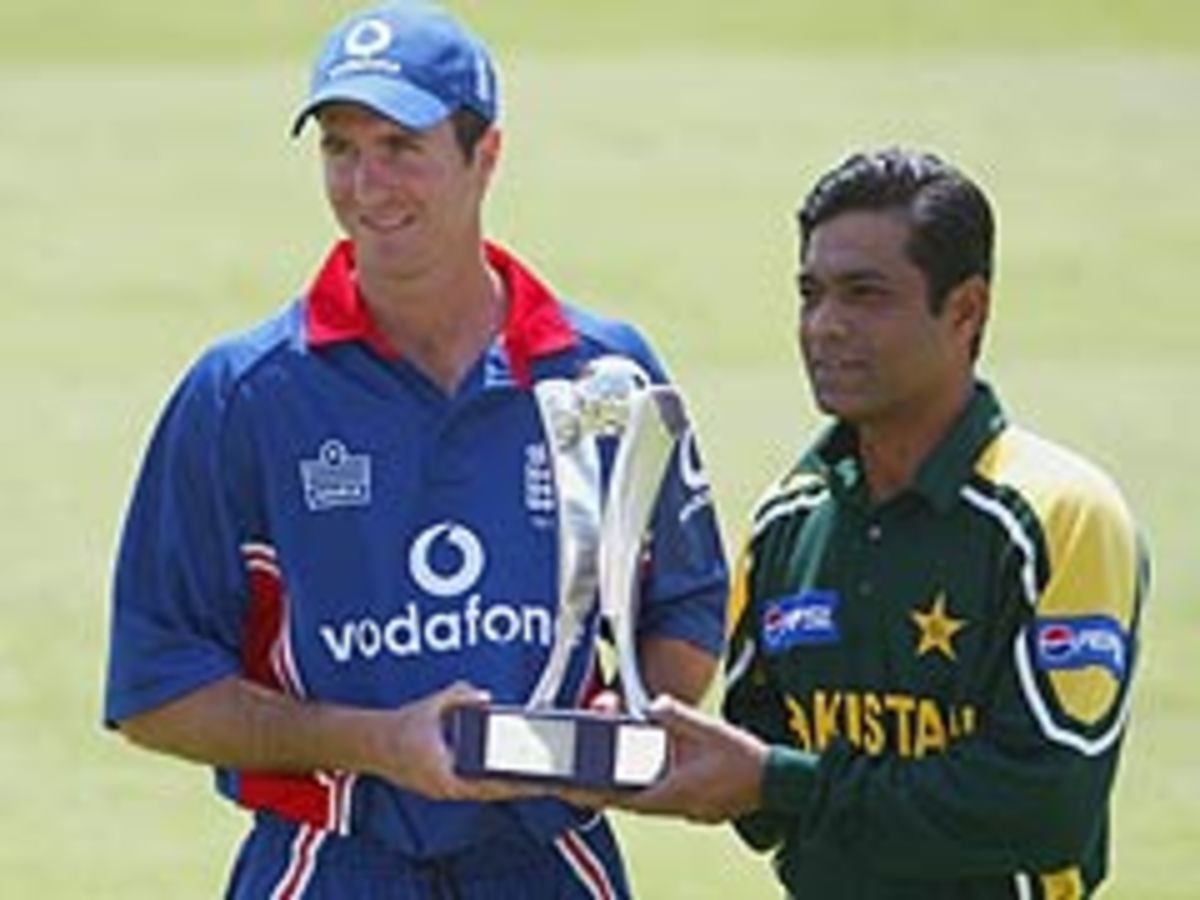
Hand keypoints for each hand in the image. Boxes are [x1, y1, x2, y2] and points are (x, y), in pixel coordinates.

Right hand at [361, 682, 543, 802]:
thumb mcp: (431, 705)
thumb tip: (486, 697)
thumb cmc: (402, 727)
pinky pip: (474, 790)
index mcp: (443, 772)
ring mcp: (444, 791)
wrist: (371, 744)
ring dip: (507, 789)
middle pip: (491, 793)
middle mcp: (445, 787)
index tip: (533, 780)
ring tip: (534, 781)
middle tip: (545, 782)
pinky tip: (508, 778)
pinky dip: (493, 785)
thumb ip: (459, 697)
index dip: (512, 783)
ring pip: (483, 794)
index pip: (485, 784)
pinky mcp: (443, 788)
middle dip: (518, 788)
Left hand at [558, 695, 768, 822]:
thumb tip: (653, 704)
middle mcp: (679, 807)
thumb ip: (677, 716)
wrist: (779, 781)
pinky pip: (665, 801)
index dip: (597, 796)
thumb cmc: (745, 760)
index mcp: (675, 791)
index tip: (574, 791)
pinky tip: (646, 777)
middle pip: (632, 803)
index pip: (625, 799)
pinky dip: (649, 791)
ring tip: (606, 779)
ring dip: (628, 792)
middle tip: (581, 784)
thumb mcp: (708, 730)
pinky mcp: (700, 808)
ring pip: (648, 803)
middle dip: (606, 793)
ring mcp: (690, 811)